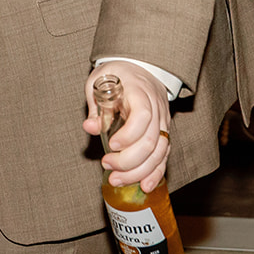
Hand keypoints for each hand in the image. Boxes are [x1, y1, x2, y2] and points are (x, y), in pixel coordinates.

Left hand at [83, 62, 170, 192]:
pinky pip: (164, 157)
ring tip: (116, 179)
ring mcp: (163, 122)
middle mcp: (157, 108)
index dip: (129, 135)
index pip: (143, 116)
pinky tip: (144, 186)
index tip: (111, 145)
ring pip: (159, 153)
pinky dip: (155, 174)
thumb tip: (89, 127)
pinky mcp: (164, 134)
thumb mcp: (100, 81)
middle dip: (128, 160)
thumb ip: (95, 104)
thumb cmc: (119, 74)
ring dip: (138, 172)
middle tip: (106, 164)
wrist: (143, 67)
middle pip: (151, 141)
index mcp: (140, 91)